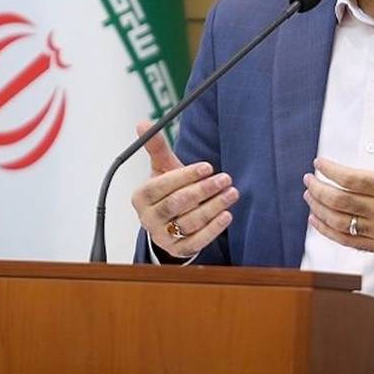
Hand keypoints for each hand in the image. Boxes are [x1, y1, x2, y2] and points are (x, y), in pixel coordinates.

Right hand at [130, 120, 237, 258]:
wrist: (169, 222)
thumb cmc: (168, 190)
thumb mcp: (162, 169)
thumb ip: (156, 148)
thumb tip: (142, 122)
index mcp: (141, 196)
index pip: (161, 185)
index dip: (185, 175)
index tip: (208, 166)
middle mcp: (148, 218)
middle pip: (176, 204)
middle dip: (202, 190)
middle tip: (225, 178)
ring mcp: (162, 236)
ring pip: (189, 222)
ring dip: (213, 207)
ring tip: (232, 193)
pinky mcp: (178, 250)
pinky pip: (197, 241)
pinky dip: (213, 229)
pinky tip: (227, 215)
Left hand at [302, 120, 373, 259]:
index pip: (350, 179)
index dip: (330, 170)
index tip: (318, 162)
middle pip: (339, 201)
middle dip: (318, 189)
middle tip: (308, 179)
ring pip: (340, 222)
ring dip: (319, 209)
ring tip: (309, 197)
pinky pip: (348, 241)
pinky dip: (328, 232)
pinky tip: (317, 221)